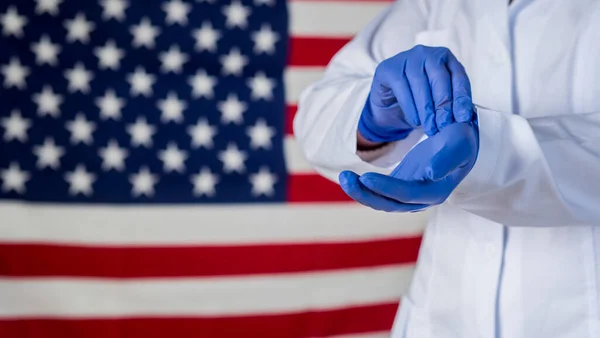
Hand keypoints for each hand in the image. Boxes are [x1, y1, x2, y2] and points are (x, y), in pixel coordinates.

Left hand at [340, 119, 478, 211]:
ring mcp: (408, 195)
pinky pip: (378, 192)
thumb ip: (447, 159)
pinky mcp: (399, 186)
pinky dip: (363, 186)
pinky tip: (348, 176)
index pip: (406, 195)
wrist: (459, 141)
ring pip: (380, 200)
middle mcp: (420, 199)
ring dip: (360, 191)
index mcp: (435, 192)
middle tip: (345, 178)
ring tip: (343, 176)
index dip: (385, 188)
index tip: (365, 177)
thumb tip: (430, 172)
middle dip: (365, 194)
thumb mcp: (459, 144)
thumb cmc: (461, 140)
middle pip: (388, 203)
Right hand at [358, 45, 473, 144]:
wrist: (388, 106)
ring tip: (430, 127)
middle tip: (444, 125)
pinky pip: (402, 87)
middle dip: (444, 105)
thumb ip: (451, 105)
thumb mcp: (437, 102)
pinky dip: (410, 107)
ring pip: (420, 83)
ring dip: (426, 109)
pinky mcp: (389, 68)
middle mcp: (427, 54)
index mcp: (445, 58)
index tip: (463, 118)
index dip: (462, 98)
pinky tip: (415, 121)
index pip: (458, 76)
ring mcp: (407, 58)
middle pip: (439, 78)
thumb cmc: (417, 102)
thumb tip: (466, 117)